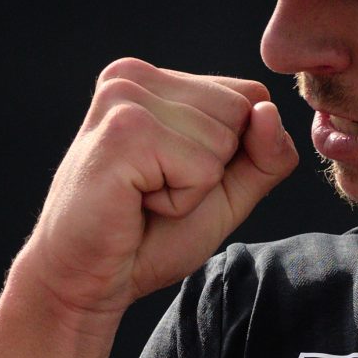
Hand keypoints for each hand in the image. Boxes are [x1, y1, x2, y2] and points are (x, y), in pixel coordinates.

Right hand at [15, 58, 297, 331]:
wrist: (87, 281)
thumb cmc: (149, 236)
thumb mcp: (226, 191)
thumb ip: (264, 154)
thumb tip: (269, 110)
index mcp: (155, 80)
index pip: (250, 95)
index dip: (232, 153)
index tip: (175, 175)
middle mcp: (134, 76)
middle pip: (242, 112)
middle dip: (212, 168)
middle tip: (155, 191)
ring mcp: (125, 99)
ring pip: (224, 140)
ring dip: (194, 188)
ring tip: (143, 196)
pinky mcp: (123, 131)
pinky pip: (202, 168)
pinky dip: (180, 201)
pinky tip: (136, 202)